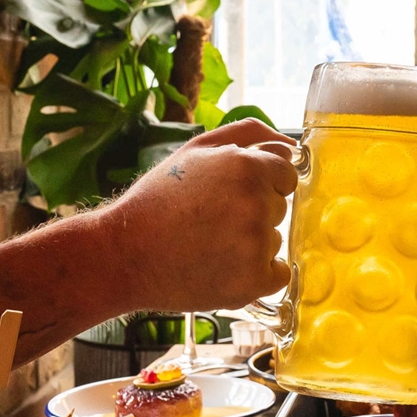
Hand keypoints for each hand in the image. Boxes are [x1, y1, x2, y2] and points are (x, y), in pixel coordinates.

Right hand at [102, 118, 298, 310]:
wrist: (125, 253)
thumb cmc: (160, 199)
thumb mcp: (196, 149)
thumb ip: (249, 135)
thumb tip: (291, 144)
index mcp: (247, 167)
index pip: (286, 175)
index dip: (260, 184)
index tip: (231, 195)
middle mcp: (256, 203)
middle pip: (279, 208)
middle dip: (253, 213)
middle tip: (211, 221)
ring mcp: (256, 244)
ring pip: (274, 241)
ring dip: (251, 244)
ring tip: (209, 245)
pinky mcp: (253, 281)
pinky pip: (278, 275)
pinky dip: (258, 274)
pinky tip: (225, 267)